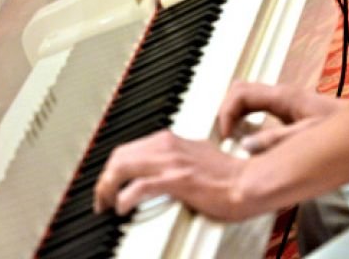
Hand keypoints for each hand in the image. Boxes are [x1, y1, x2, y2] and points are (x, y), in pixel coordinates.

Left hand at [93, 130, 250, 219]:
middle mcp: (167, 146)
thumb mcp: (196, 156)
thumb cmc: (228, 176)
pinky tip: (122, 207)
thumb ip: (176, 159)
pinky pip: (140, 187)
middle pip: (120, 156)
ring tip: (106, 203)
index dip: (114, 167)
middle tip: (101, 196)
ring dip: (108, 186)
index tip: (109, 182)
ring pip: (124, 167)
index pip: (130, 149)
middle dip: (105, 177)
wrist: (247, 183)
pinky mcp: (176, 180)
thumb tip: (160, 170)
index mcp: (170, 140)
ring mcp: (171, 162)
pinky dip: (125, 197)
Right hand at [218, 81, 340, 144]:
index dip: (226, 113)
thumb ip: (276, 141)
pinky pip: (256, 107)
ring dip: (234, 114)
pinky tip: (248, 137)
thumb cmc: (342, 127)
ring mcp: (283, 99)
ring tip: (231, 137)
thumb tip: (245, 145)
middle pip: (239, 91)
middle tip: (223, 134)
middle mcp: (280, 94)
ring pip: (246, 97)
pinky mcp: (287, 108)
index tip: (225, 135)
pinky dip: (245, 119)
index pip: (240, 93)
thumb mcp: (308, 136)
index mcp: (283, 96)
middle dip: (225, 111)